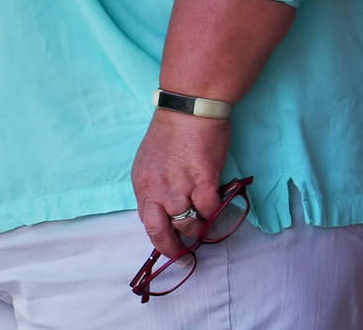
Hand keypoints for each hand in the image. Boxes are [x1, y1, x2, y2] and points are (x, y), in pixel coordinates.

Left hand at [131, 109, 231, 258]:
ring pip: (189, 225)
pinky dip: (216, 213)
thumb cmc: (172, 132)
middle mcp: (156, 189)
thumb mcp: (151, 162)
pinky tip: (219, 205)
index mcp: (142, 184)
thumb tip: (166, 210)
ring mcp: (179, 186)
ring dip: (201, 226)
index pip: (147, 222)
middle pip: (160, 232)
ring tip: (208, 218)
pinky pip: (211, 211)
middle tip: (186, 254)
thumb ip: (156, 187)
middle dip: (174, 248)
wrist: (189, 108)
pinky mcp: (203, 182)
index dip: (160, 240)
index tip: (172, 249)